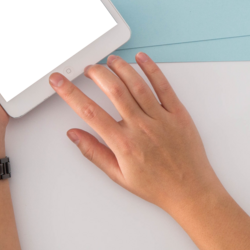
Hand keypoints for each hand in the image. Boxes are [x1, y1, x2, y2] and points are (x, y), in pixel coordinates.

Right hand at [49, 54, 222, 215]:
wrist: (190, 190)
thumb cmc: (157, 185)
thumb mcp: (119, 175)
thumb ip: (94, 152)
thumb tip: (74, 134)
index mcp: (124, 144)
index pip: (89, 112)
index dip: (70, 93)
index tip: (59, 81)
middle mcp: (141, 128)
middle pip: (113, 90)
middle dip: (96, 73)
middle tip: (88, 69)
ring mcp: (161, 118)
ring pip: (137, 84)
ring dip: (120, 68)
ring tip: (110, 61)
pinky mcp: (178, 112)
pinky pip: (163, 86)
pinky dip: (151, 69)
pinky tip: (141, 59)